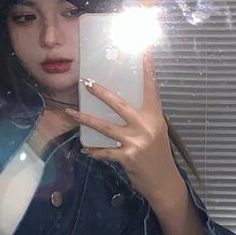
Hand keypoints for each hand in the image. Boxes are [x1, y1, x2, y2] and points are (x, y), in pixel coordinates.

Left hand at [65, 48, 178, 203]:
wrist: (164, 182)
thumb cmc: (158, 155)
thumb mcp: (156, 132)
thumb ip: (142, 120)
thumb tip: (122, 107)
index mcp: (155, 117)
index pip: (151, 89)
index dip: (148, 71)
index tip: (144, 52)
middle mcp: (145, 126)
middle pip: (119, 104)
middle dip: (101, 92)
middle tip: (86, 82)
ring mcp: (136, 142)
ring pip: (105, 127)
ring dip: (85, 119)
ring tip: (71, 112)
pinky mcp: (127, 157)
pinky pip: (105, 152)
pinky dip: (94, 151)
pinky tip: (84, 149)